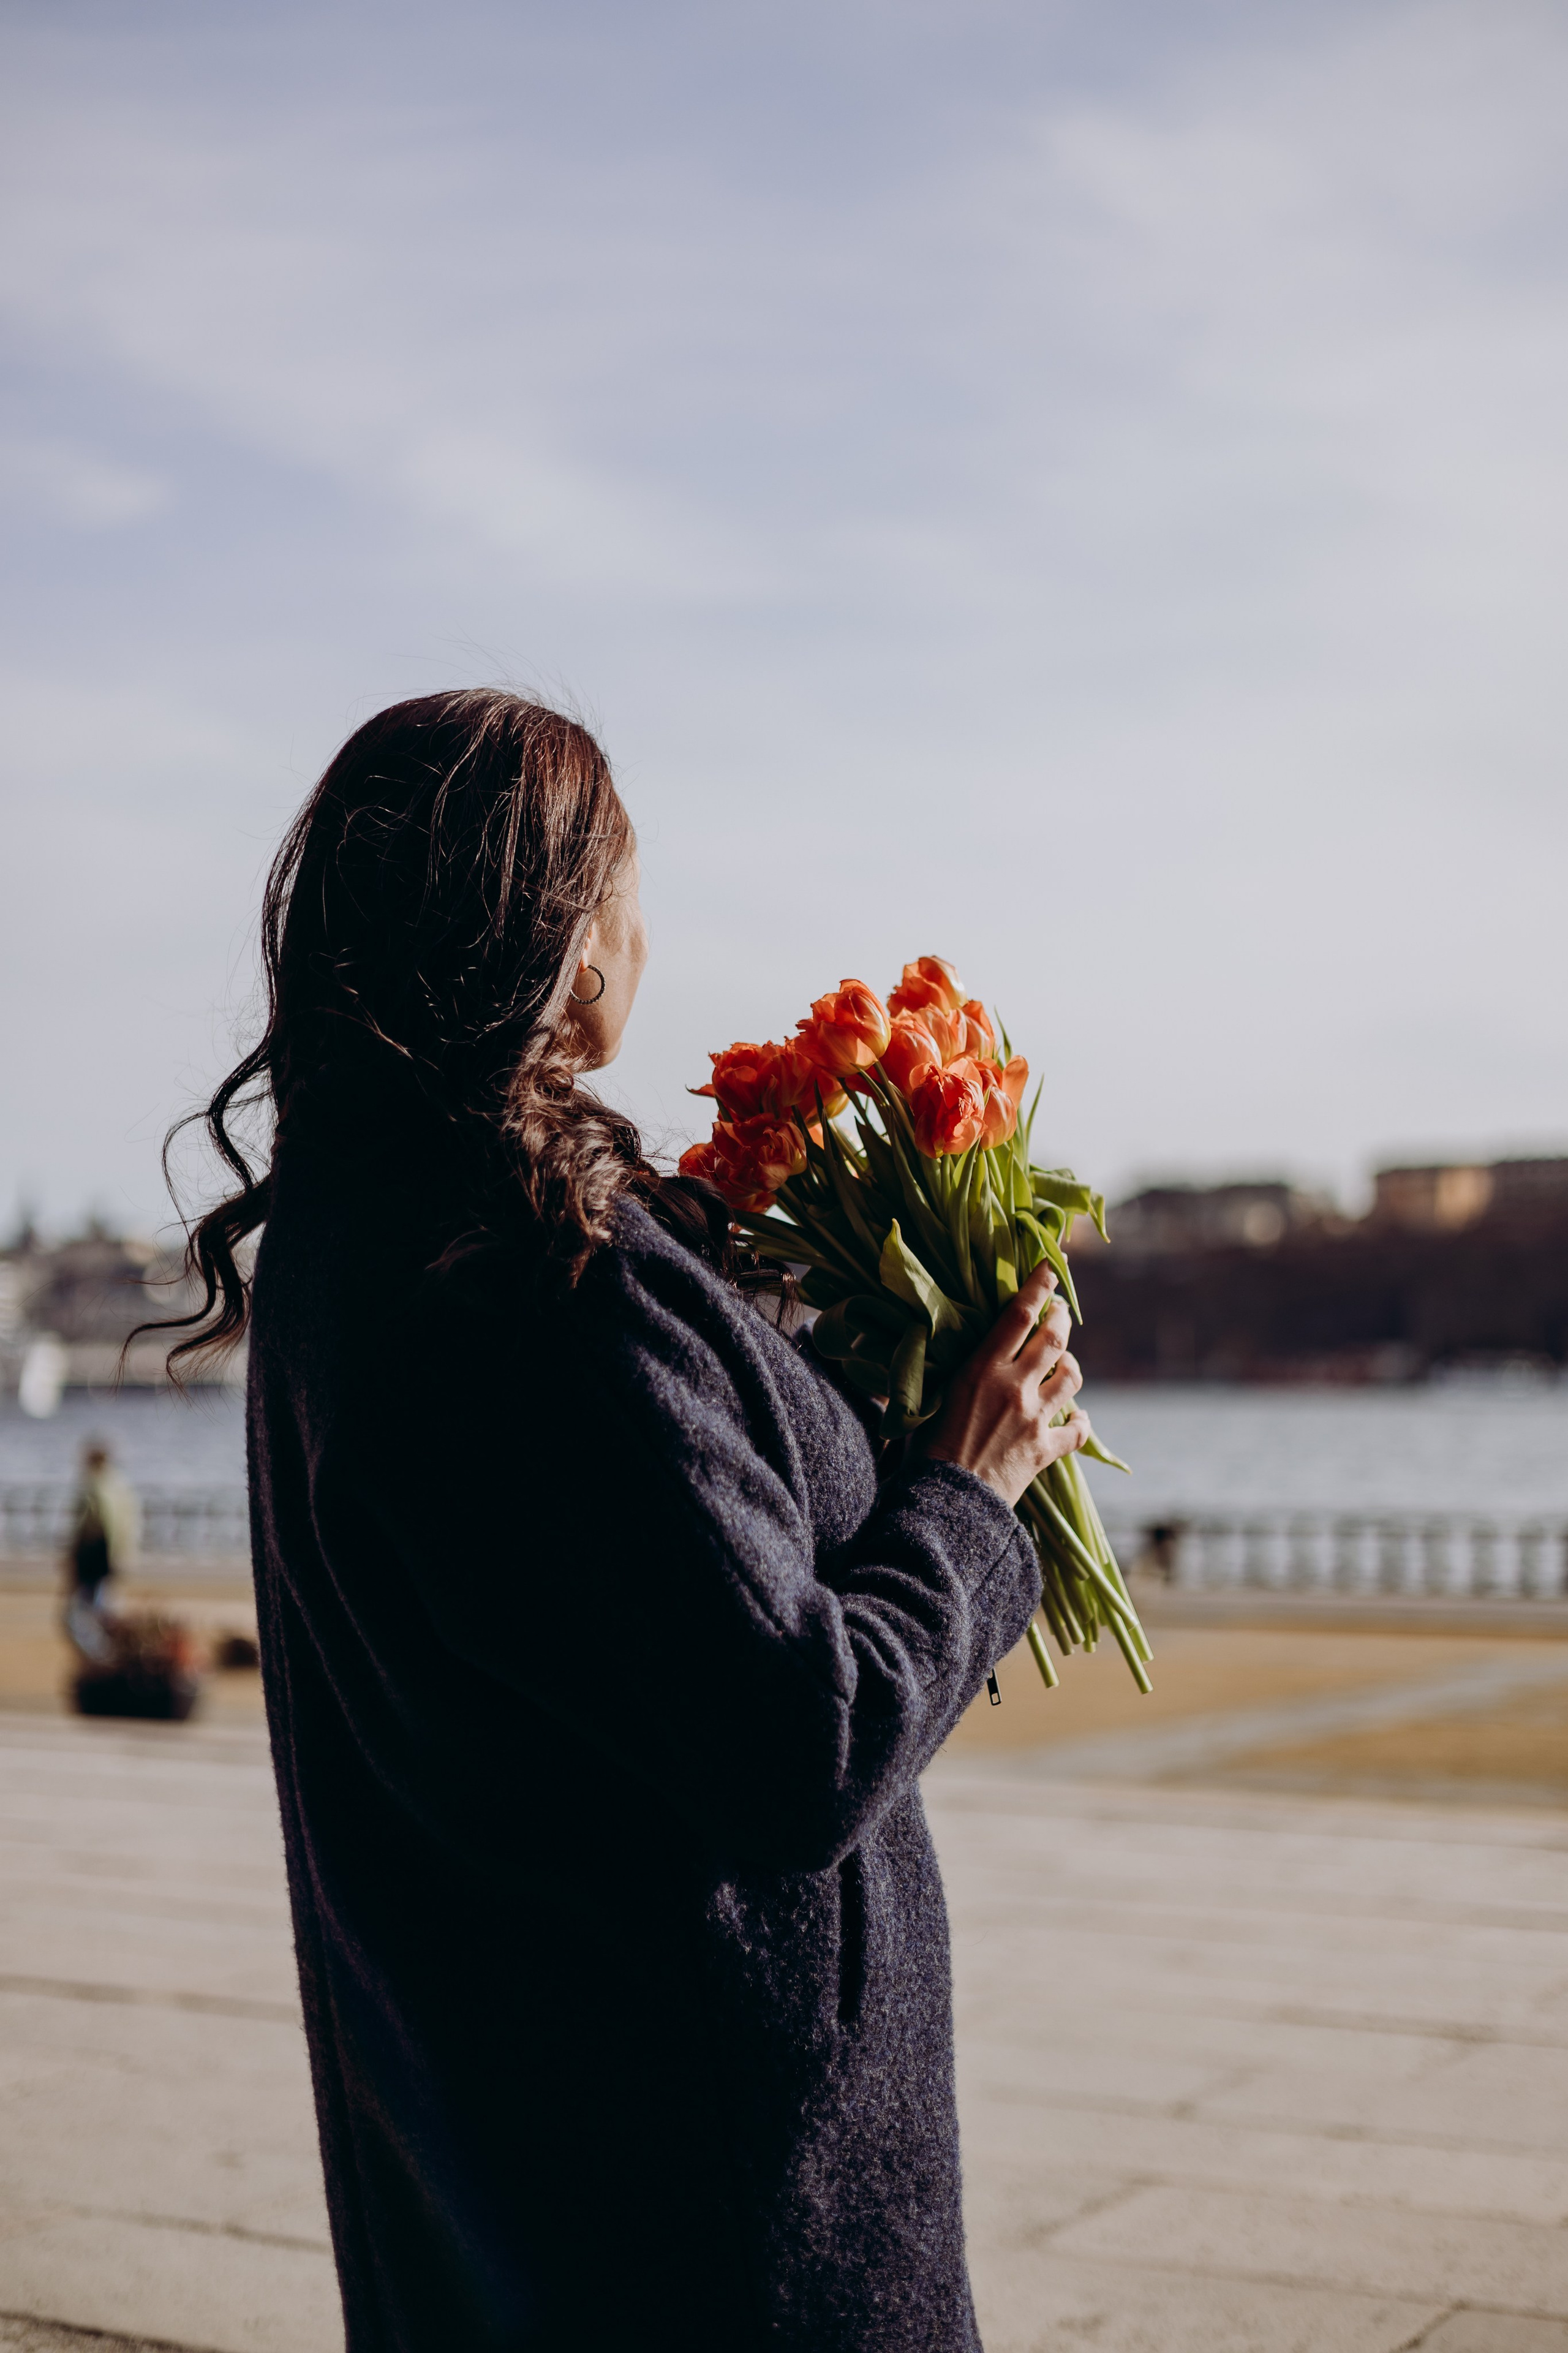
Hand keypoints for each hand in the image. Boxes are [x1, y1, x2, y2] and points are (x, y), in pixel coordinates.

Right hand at [922, 1261, 1088, 1508]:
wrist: (944, 1503)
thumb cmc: (923, 1451)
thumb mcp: (928, 1398)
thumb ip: (945, 1370)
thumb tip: (931, 1341)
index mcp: (981, 1369)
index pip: (1018, 1315)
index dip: (1038, 1287)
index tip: (1050, 1269)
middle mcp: (1014, 1387)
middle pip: (1054, 1338)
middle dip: (1062, 1318)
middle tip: (1060, 1312)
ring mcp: (1034, 1419)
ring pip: (1072, 1377)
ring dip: (1072, 1365)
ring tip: (1066, 1362)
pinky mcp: (1044, 1451)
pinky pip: (1077, 1430)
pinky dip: (1081, 1421)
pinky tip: (1078, 1418)